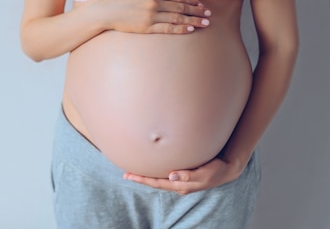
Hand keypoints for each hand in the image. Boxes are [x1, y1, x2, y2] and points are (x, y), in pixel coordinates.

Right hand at [87, 0, 211, 33]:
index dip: (191, 0)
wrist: (102, 11)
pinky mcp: (146, 27)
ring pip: (177, 17)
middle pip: (181, 6)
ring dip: (193, 20)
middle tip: (209, 13)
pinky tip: (190, 29)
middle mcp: (153, 1)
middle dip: (197, 10)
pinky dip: (180, 28)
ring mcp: (150, 15)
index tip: (200, 3)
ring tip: (205, 22)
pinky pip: (167, 27)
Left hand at [122, 157, 244, 194]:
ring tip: (135, 172)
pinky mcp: (185, 176)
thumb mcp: (205, 172)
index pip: (157, 183)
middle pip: (155, 183)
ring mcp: (181, 182)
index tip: (129, 175)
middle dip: (141, 179)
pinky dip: (157, 174)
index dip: (142, 179)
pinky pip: (166, 177)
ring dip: (147, 177)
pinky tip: (153, 169)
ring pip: (160, 180)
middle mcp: (179, 185)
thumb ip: (189, 175)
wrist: (228, 169)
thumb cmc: (217, 169)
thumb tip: (171, 176)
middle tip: (125, 174)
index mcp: (181, 185)